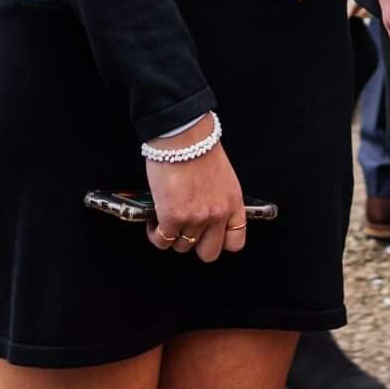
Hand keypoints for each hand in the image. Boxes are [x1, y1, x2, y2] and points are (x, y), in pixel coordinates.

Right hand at [142, 118, 247, 263]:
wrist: (183, 135)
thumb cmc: (199, 147)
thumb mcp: (221, 176)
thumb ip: (217, 198)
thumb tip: (204, 212)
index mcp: (233, 203)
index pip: (235, 241)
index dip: (220, 242)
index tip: (209, 236)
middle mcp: (217, 214)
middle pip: (209, 253)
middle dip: (195, 245)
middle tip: (184, 231)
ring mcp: (196, 219)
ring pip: (182, 247)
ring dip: (172, 237)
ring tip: (166, 221)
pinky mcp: (173, 218)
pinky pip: (162, 241)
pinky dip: (156, 234)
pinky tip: (154, 222)